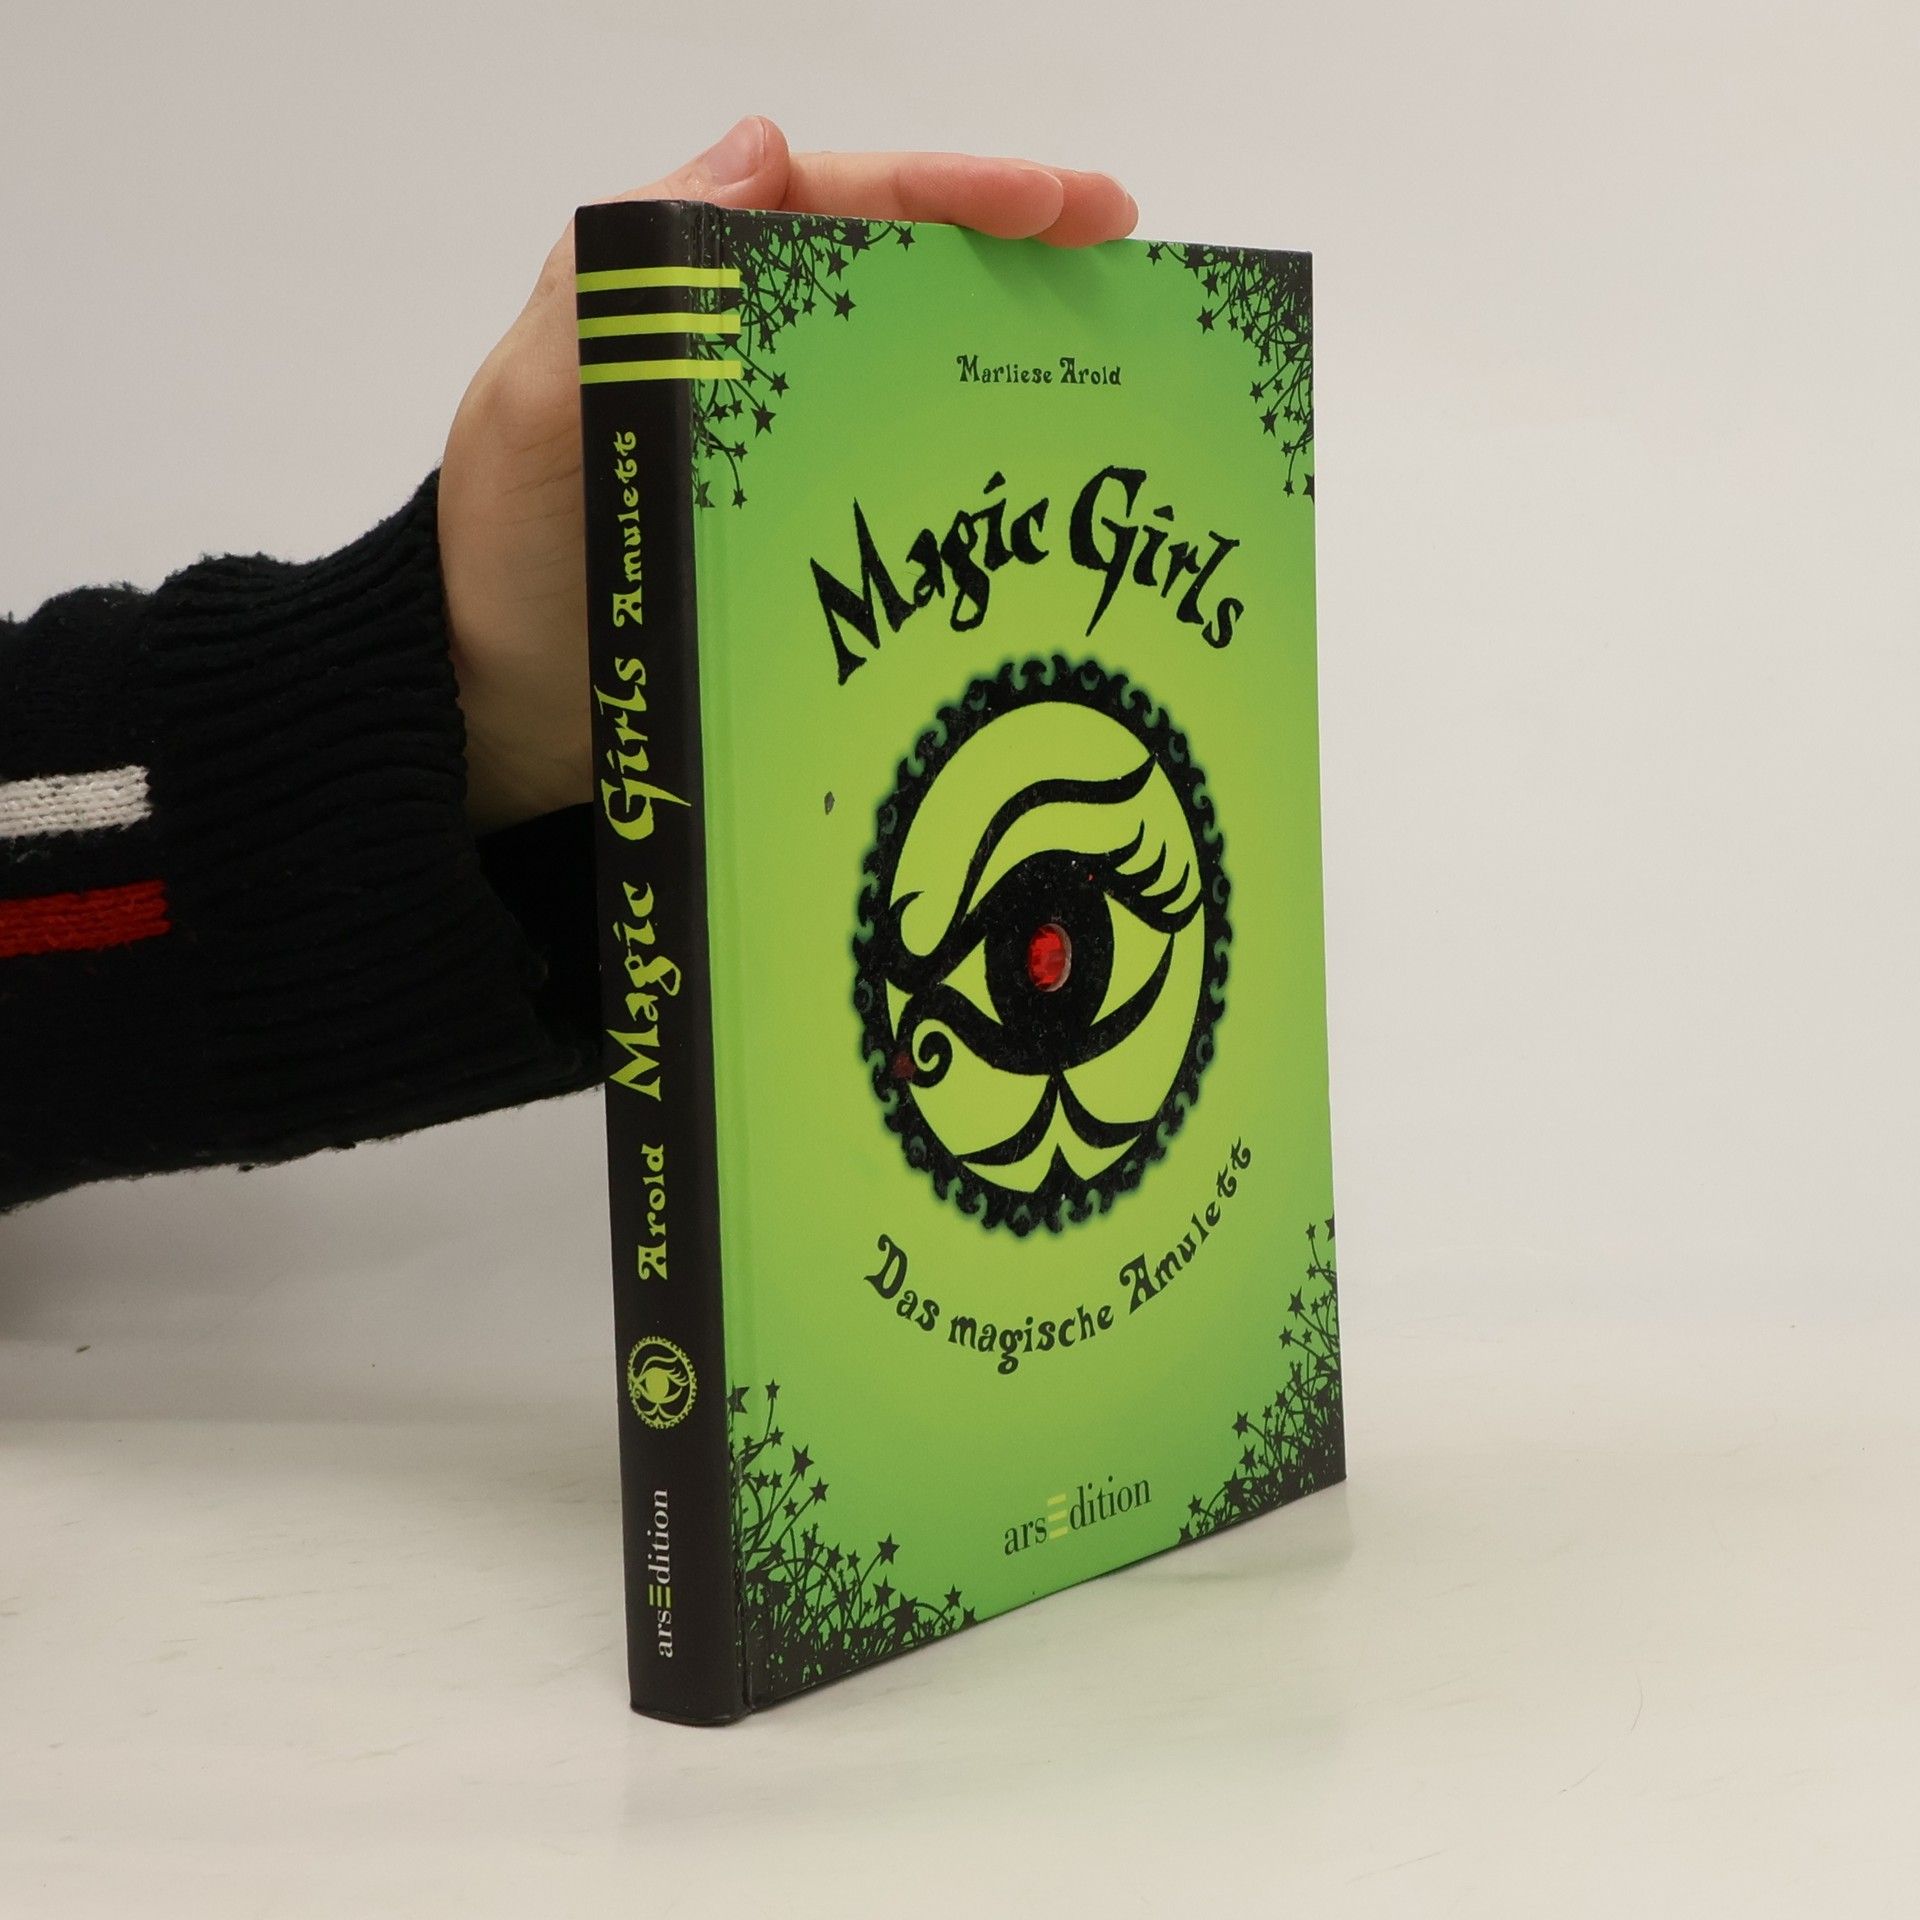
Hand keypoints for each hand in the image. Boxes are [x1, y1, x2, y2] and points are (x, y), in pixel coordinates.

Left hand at [437, 116, 1138, 832]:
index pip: (838, 206)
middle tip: (1123, 251)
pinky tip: (1044, 485)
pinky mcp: (812, 531)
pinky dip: (978, 469)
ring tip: (1119, 354)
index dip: (953, 191)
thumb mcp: (530, 403)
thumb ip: (616, 282)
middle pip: (903, 275)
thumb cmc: (504, 553)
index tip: (1057, 204)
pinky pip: (908, 479)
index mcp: (687, 293)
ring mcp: (790, 445)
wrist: (501, 708)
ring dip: (1016, 354)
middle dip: (1017, 250)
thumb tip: (761, 151)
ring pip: (920, 372)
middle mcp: (753, 356)